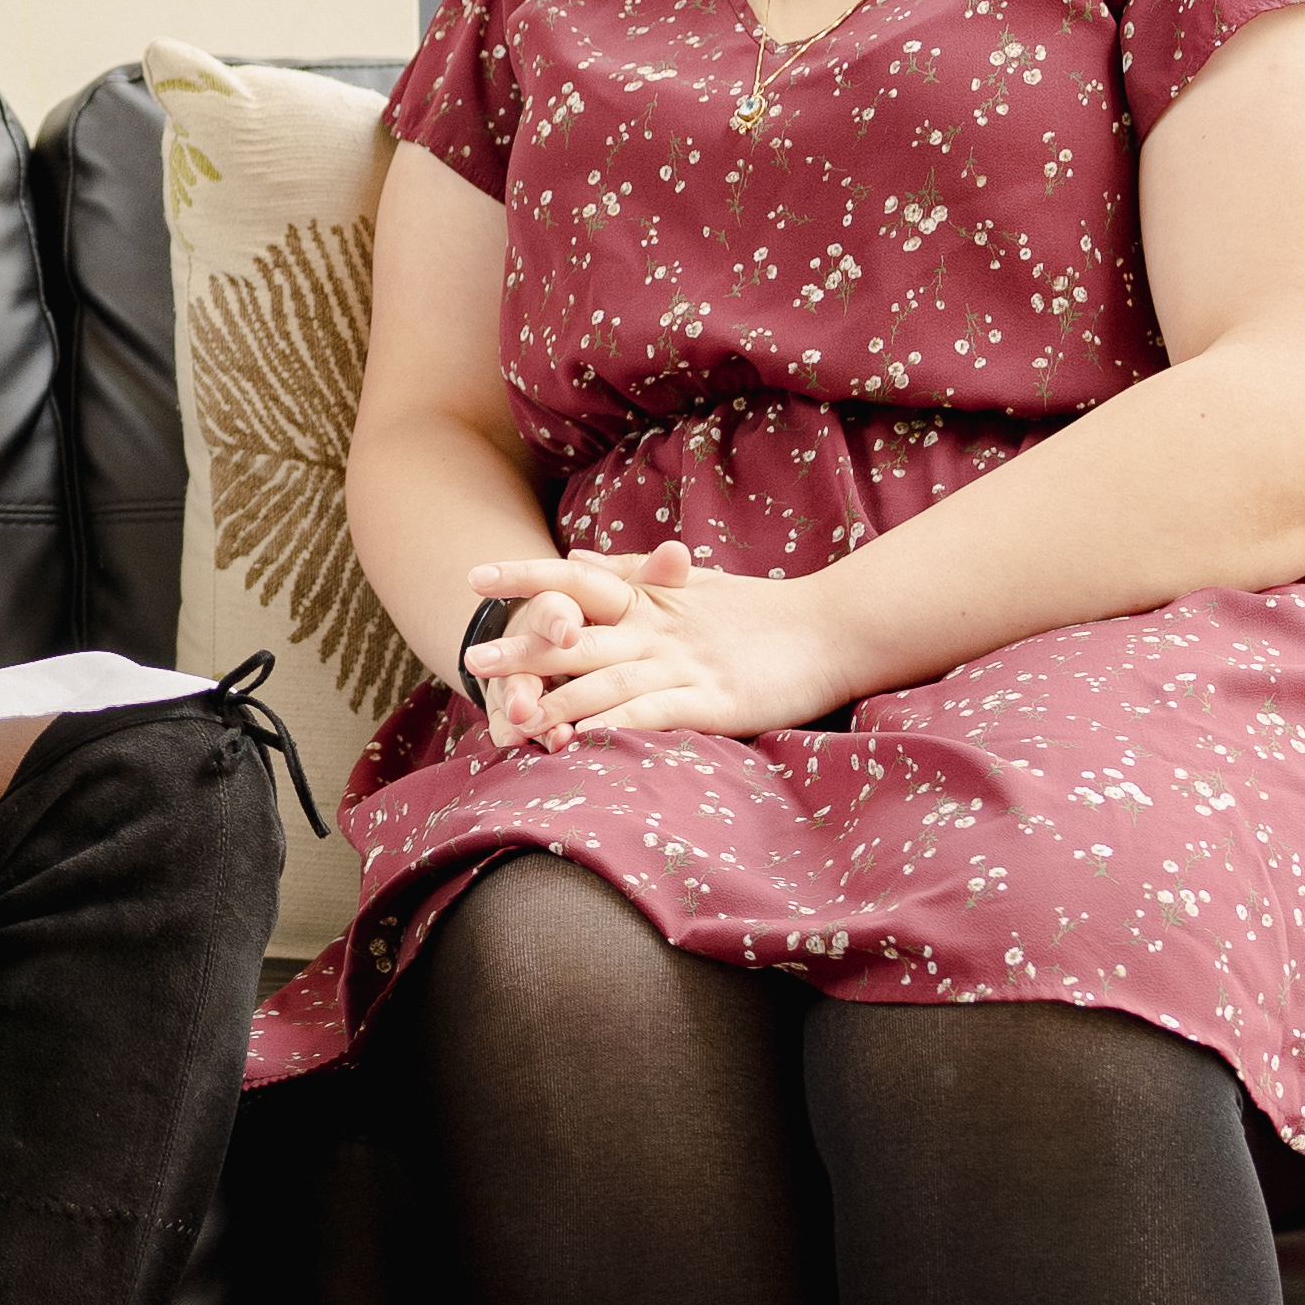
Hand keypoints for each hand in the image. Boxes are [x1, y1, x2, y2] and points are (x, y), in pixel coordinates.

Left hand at [457, 539, 858, 747]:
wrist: (834, 629)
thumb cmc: (762, 610)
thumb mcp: (692, 584)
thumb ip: (634, 574)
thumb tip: (578, 560)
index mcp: (651, 598)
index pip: (575, 578)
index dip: (525, 575)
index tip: (474, 575)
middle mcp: (658, 628)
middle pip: (577, 637)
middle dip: (522, 651)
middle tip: (469, 661)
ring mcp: (684, 665)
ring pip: (606, 682)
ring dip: (555, 701)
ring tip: (510, 715)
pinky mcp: (712, 702)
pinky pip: (653, 716)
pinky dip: (615, 729)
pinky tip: (580, 745)